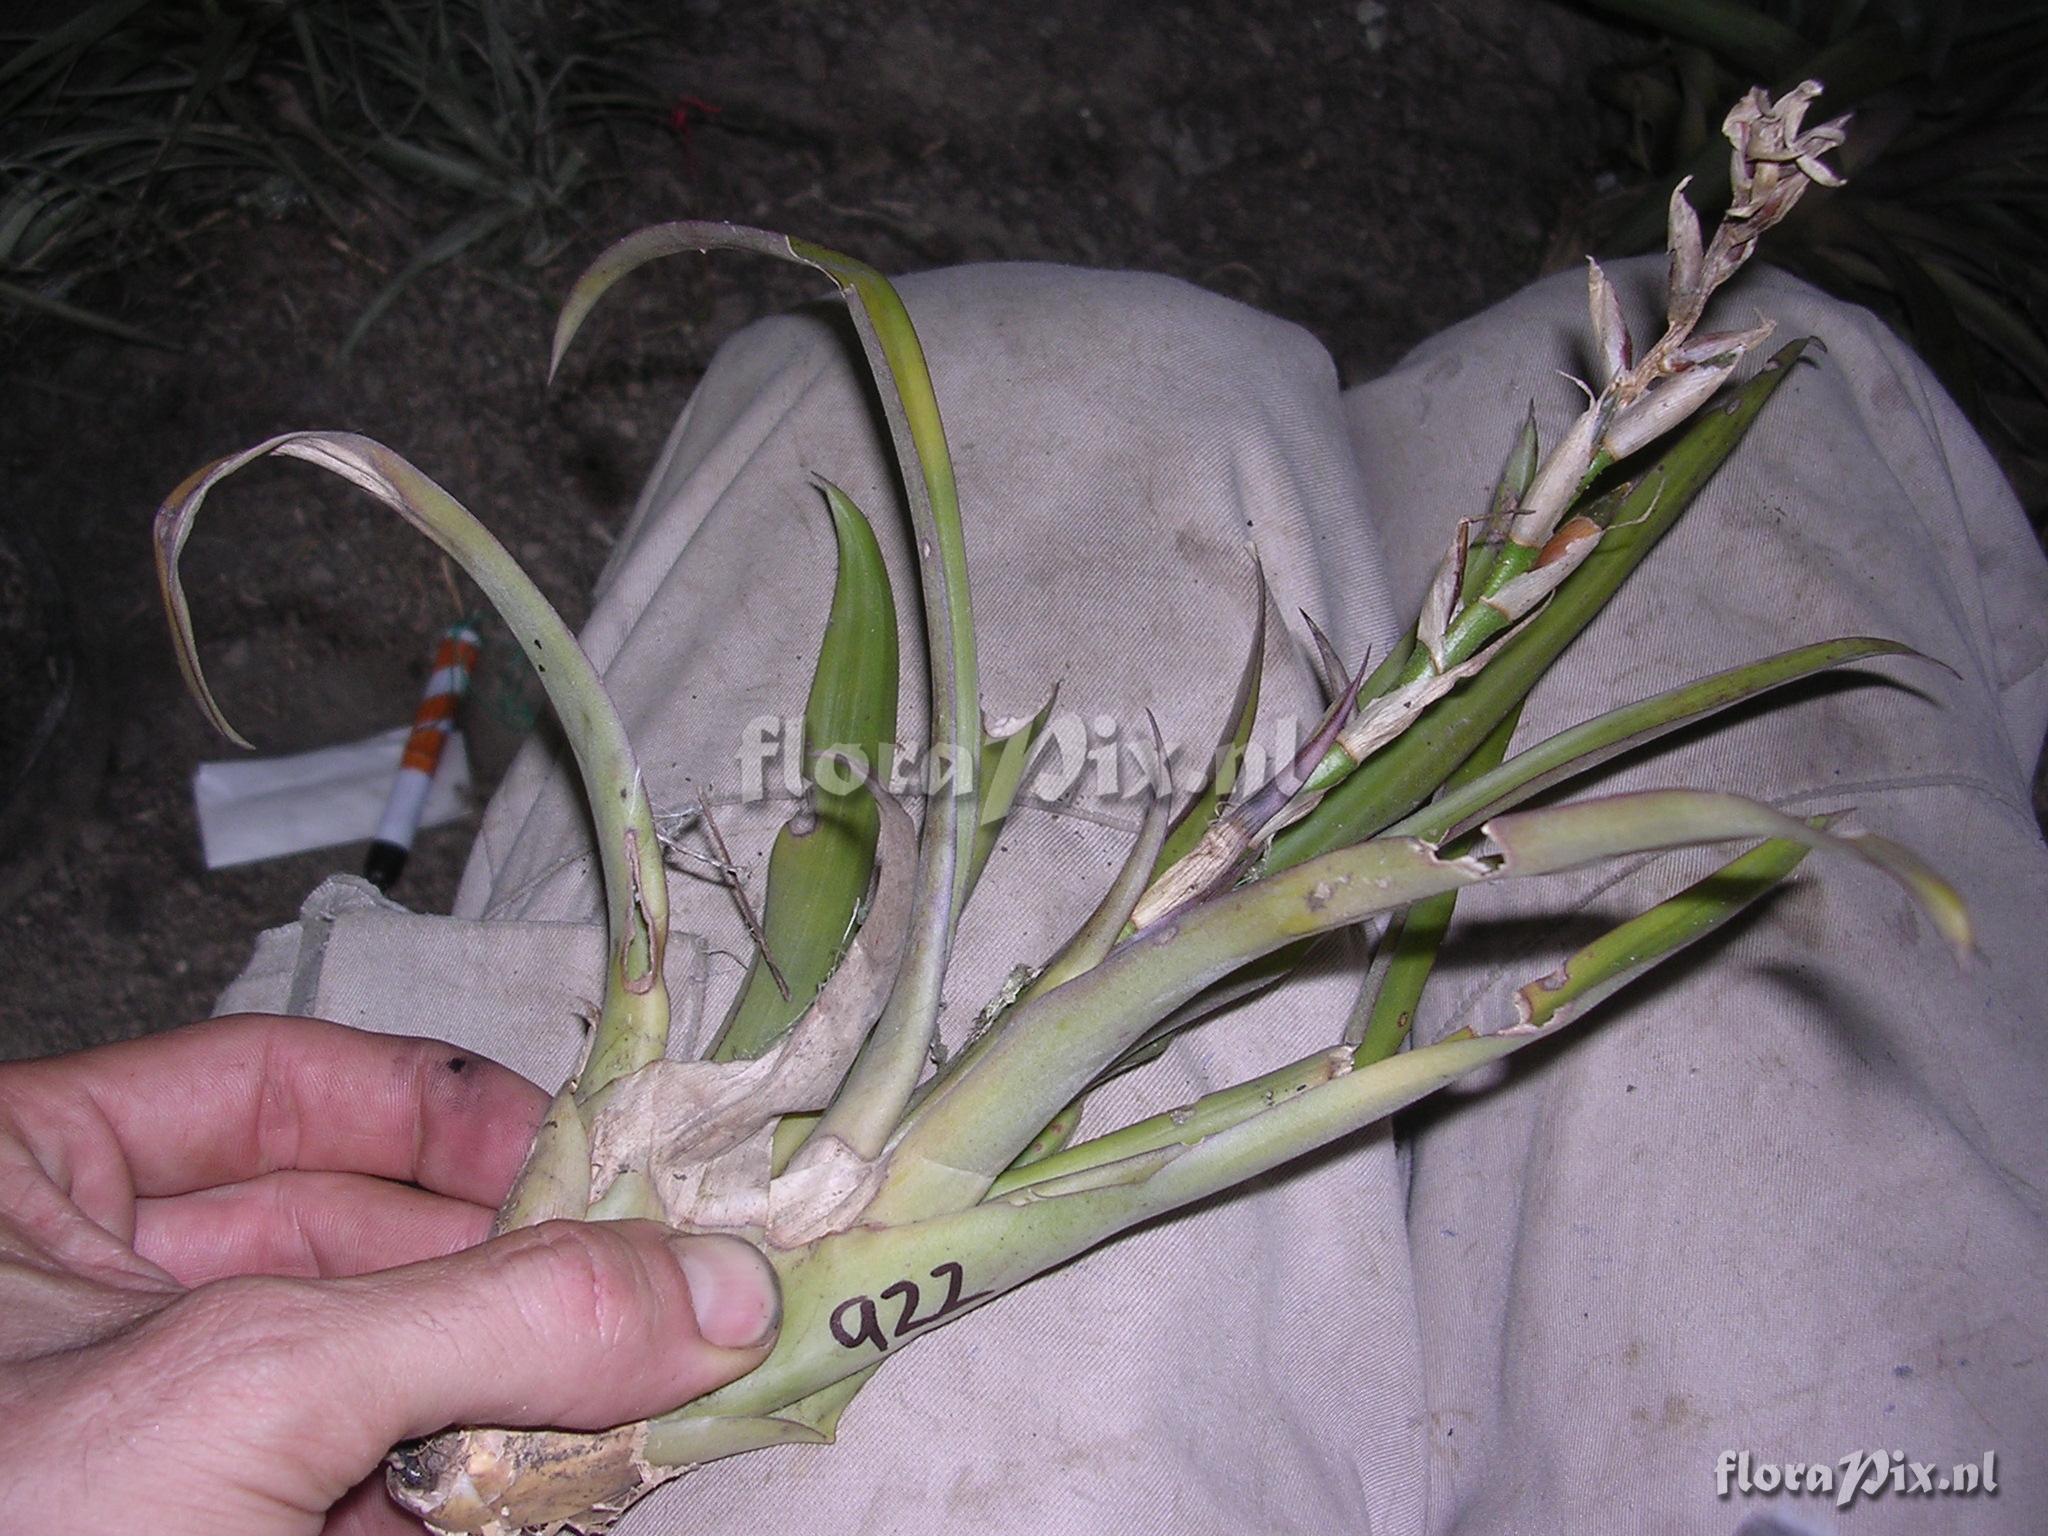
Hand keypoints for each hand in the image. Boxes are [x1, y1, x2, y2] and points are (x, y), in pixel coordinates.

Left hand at [0, 1013, 779, 1534]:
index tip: (590, 1153)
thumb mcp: (250, 1385)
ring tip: (636, 1383)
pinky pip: (365, 1484)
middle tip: (661, 1283)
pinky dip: (470, 1487)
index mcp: (20, 1179)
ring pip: (374, 1368)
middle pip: (355, 1230)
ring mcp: (143, 1432)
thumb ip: (495, 1316)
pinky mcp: (208, 1531)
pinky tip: (557, 1482)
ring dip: (511, 1385)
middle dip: (512, 1265)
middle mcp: (81, 1294)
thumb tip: (708, 1288)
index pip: (278, 1083)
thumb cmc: (0, 1532)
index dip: (446, 1107)